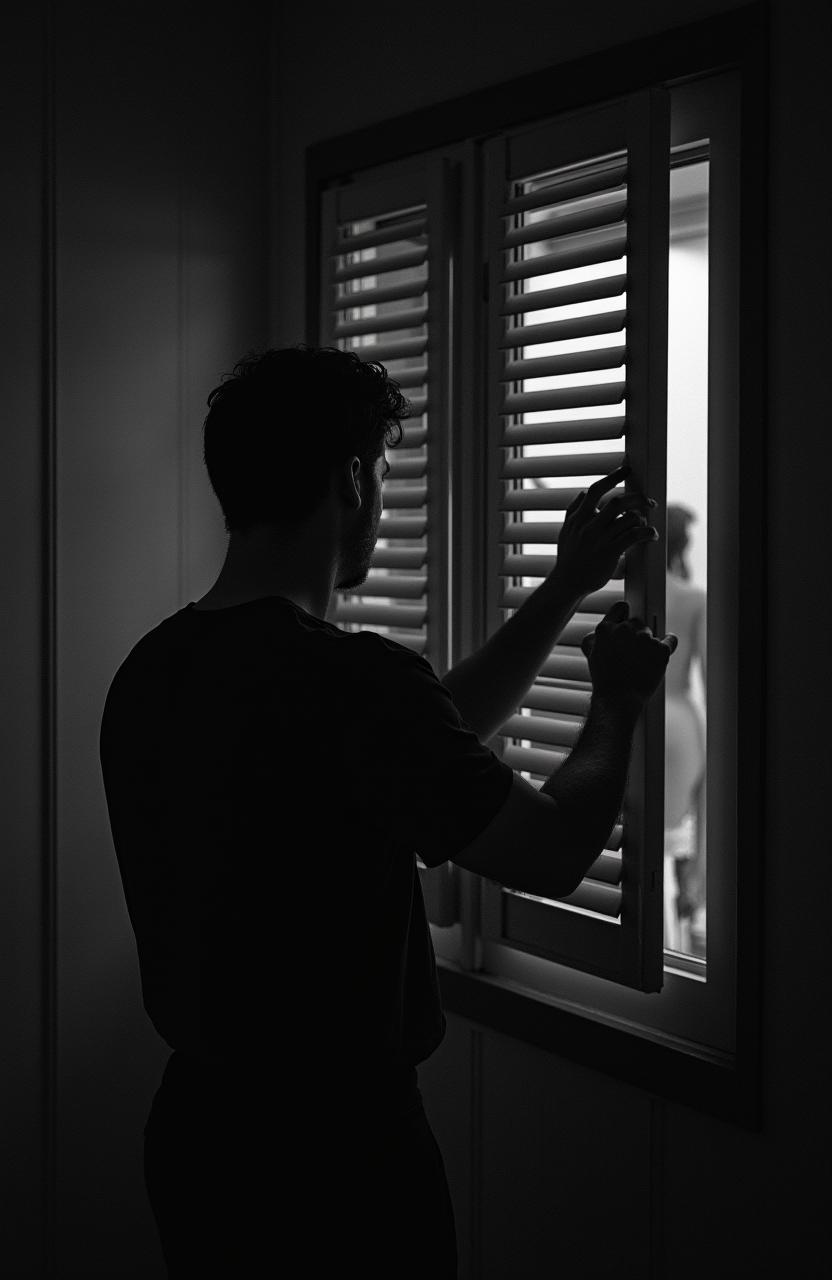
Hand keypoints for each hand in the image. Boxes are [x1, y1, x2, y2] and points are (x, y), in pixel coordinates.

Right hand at [555, 464, 657, 598]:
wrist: (566, 583)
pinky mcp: (610, 552)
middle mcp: (588, 525)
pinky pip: (634, 536)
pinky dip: (647, 532)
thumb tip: (583, 492)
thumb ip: (573, 510)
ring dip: (642, 518)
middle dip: (638, 498)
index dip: (613, 476)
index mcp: (578, 518)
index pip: (596, 490)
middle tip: (649, 502)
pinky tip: (652, 535)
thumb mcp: (565, 531)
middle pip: (618, 502)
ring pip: (629, 518)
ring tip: (646, 524)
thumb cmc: (568, 558)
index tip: (626, 469)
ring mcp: (599, 539)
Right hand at [581, 600, 677, 705]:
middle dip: (636, 633)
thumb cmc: (605, 680)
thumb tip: (605, 629)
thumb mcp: (592, 654)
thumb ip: (598, 637)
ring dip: (649, 643)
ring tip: (642, 660)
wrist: (619, 699)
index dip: (624, 613)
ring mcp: (645, 638)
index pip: (621, 607)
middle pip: (637, 621)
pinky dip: (668, 644)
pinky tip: (665, 648)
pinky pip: (670, 640)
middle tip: (633, 650)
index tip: (627, 619)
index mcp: (606, 629)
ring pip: (651, 633)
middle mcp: (625, 629)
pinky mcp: (661, 649)